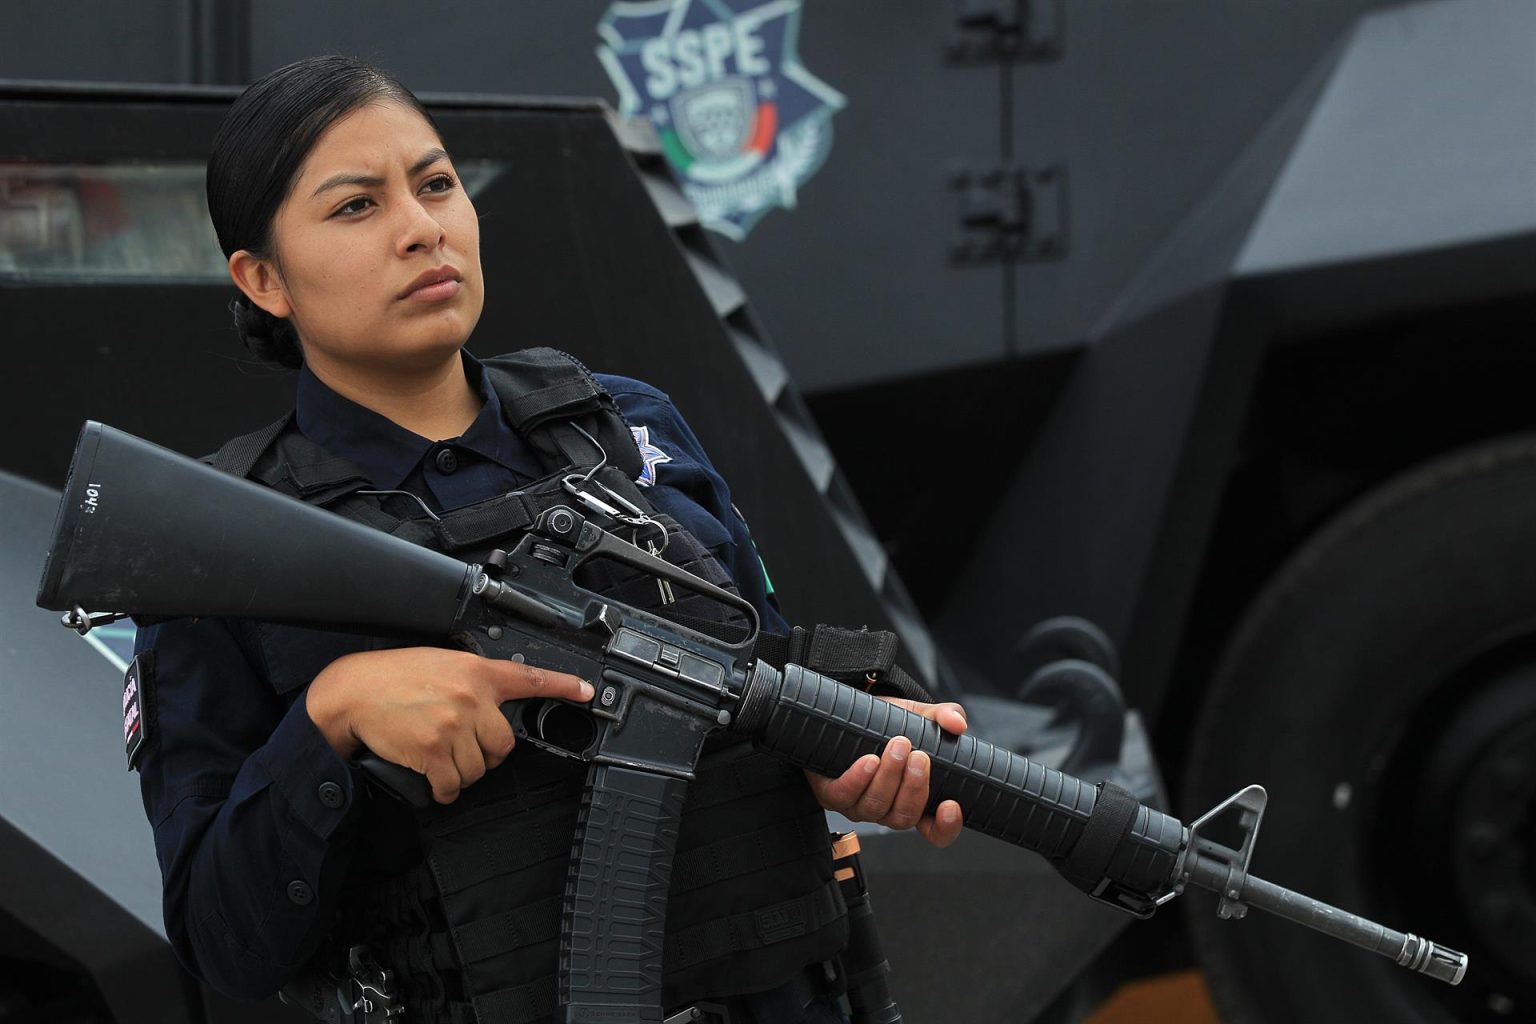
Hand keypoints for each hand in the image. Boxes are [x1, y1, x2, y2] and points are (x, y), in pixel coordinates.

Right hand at [306, 646, 592, 803]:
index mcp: (476, 671)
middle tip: (461, 745)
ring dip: (459, 772)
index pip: (529, 678)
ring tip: (437, 754)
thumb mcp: (442, 664)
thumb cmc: (392, 677)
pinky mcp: (434, 751)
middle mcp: (471, 697)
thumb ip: (472, 681)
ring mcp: (453, 725)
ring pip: (478, 769)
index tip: (587, 692)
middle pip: (503, 744)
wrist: (353, 691)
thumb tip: (490, 706)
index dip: (563, 686)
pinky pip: (452, 785)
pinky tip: (432, 779)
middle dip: (485, 753)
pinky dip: (443, 790)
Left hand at [803, 698, 967, 847]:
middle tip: (919, 756)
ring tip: (898, 745)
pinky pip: (843, 796)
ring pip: (876, 807)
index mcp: (914, 800)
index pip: (935, 831)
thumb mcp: (920, 717)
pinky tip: (869, 760)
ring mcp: (859, 805)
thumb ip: (945, 717)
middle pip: (904, 817)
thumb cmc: (889, 724)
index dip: (945, 827)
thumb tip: (957, 723)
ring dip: (888, 777)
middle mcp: (887, 808)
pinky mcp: (832, 793)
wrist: (851, 714)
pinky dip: (858, 779)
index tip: (950, 805)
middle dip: (914, 788)